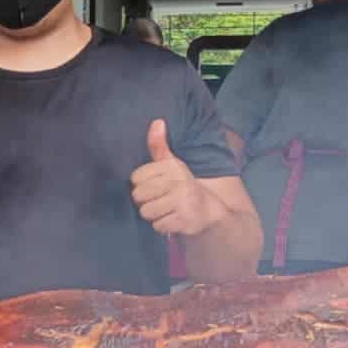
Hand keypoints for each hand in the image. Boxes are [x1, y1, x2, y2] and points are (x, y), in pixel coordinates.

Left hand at [129, 120, 215, 239]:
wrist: (212, 211)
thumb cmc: (185, 187)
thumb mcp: (173, 165)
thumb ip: (159, 146)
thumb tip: (157, 122)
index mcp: (172, 166)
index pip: (136, 178)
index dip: (141, 185)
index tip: (155, 187)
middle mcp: (178, 181)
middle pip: (139, 196)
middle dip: (145, 202)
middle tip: (160, 201)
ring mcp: (182, 201)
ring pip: (147, 212)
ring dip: (153, 215)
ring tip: (166, 210)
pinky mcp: (184, 220)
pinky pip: (158, 226)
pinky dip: (163, 226)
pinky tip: (173, 220)